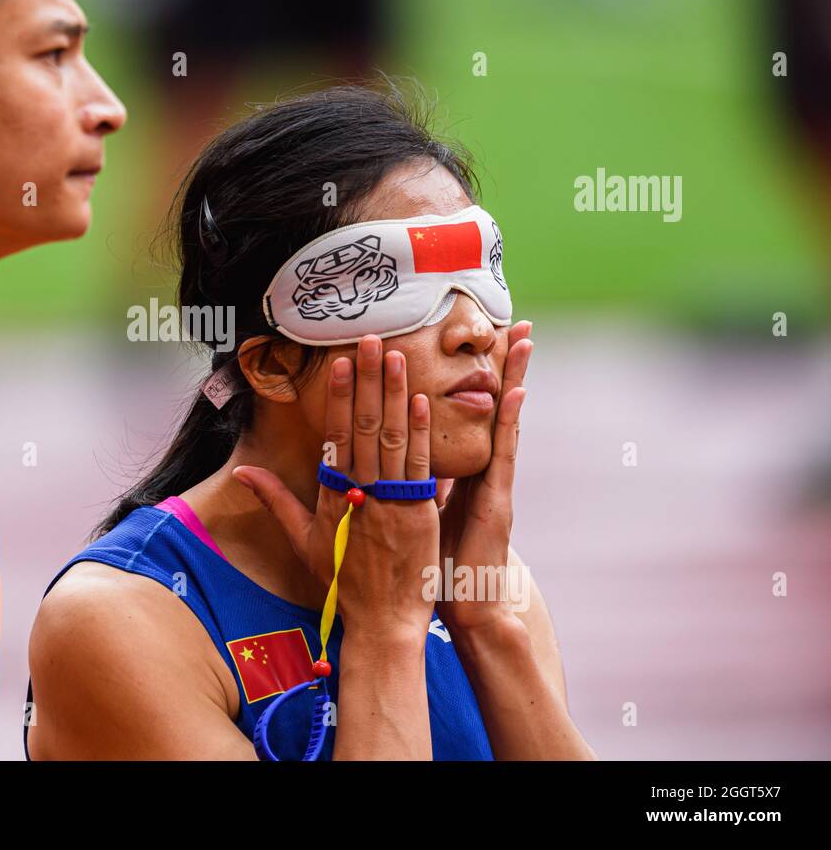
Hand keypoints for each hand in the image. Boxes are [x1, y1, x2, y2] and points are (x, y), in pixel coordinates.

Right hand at [233, 335, 440, 634]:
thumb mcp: (303, 540)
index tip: (341, 362)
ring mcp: (392, 501)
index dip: (340, 397)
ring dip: (396, 395)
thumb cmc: (342, 581)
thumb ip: (275, 500)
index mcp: (333, 496)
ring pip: (394, 438)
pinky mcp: (420, 512)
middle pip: (365, 427)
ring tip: (397, 358)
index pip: (335, 436)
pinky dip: (421, 433)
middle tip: (372, 341)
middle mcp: (361, 493)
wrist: (382, 620)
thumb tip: (241, 472)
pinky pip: (420, 465)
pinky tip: (420, 401)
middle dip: (368, 381)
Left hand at [435, 320, 531, 632]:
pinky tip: (517, 392)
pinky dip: (510, 422)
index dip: (477, 378)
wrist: (463, 607)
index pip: (467, 414)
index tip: (480, 341)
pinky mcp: (497, 501)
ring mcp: (493, 482)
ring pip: (504, 420)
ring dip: (514, 379)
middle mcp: (482, 470)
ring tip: (524, 338)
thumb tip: (405, 458)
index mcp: (460, 471)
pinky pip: (503, 454)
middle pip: (493, 407)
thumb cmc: (438, 565)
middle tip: (514, 321)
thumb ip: (419, 484)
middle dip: (503, 366)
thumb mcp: (420, 514)